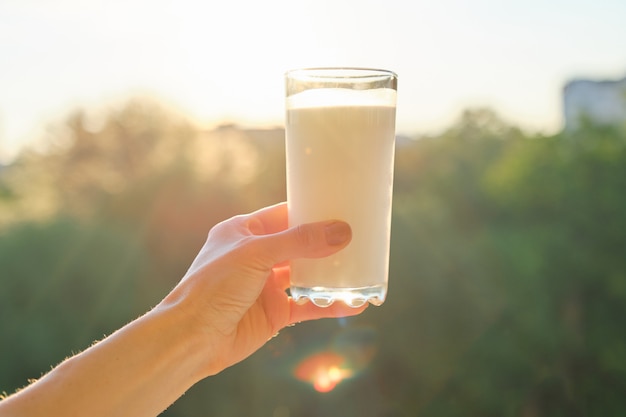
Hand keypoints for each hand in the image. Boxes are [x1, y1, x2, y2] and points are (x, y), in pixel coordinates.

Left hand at [159, 202, 366, 376]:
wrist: (192, 337)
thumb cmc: (213, 286)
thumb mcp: (256, 254)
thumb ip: (299, 242)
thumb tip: (342, 231)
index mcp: (243, 232)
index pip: (282, 215)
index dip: (310, 211)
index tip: (340, 207)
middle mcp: (255, 257)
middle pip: (298, 244)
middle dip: (325, 242)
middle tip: (358, 236)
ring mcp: (265, 286)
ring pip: (306, 275)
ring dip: (330, 274)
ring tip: (361, 267)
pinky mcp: (274, 313)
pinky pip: (308, 306)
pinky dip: (330, 305)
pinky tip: (355, 303)